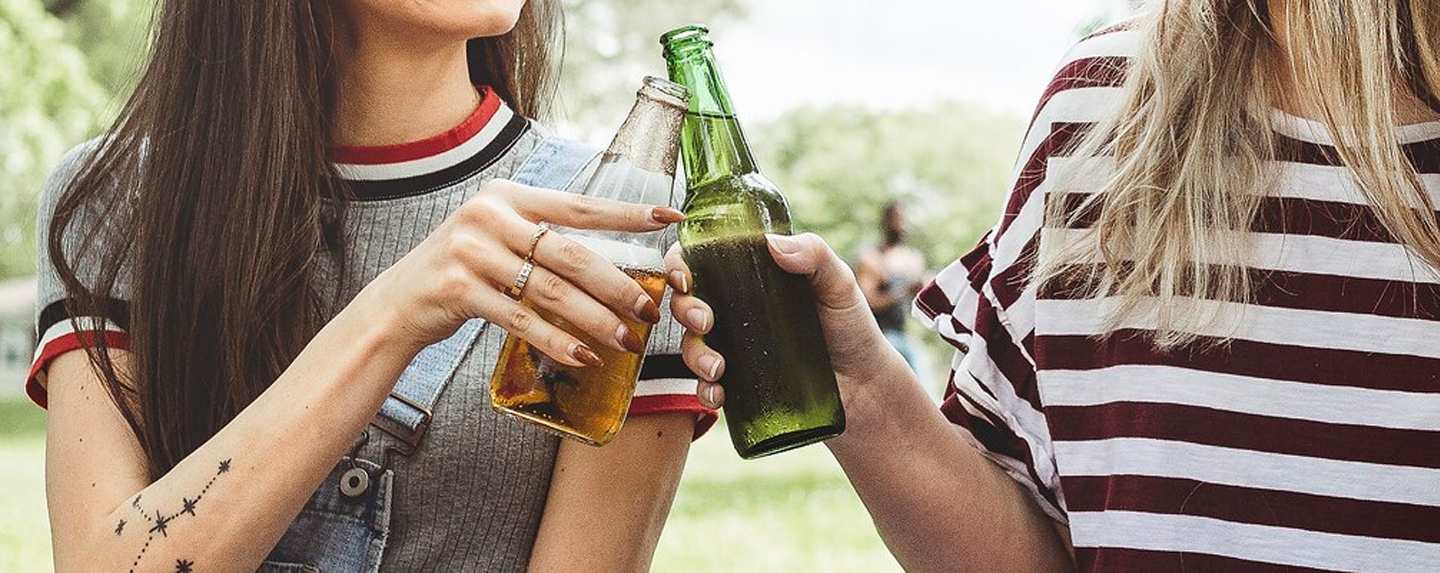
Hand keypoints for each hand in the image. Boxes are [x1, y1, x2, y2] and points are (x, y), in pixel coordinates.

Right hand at [353, 179, 681, 366]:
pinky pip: (522, 320)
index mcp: (508, 196)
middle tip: (650, 310)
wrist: (398, 302)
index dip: (626, 214)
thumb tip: (614, 262)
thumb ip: (544, 239)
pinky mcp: (458, 290)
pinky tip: (584, 356)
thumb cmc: (463, 271)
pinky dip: (557, 340)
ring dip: (595, 319)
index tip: (670, 218)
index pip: (579, 204)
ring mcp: (471, 251)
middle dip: (617, 284)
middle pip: (571, 253)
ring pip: (551, 290)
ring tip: (627, 340)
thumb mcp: (499, 238)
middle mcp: (489, 216)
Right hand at [665, 233, 901, 408]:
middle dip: (684, 310)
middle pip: (685, 302)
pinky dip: (704, 390)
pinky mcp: (740, 383)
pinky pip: (707, 386)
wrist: (865, 385)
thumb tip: (773, 244)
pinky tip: (717, 394)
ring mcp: (735, 348)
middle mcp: (735, 310)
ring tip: (718, 368)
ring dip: (694, 355)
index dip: (679, 264)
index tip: (686, 277)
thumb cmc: (852, 328)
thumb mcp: (838, 284)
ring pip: (691, 345)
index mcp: (750, 277)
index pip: (701, 261)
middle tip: (705, 321)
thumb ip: (815, 255)